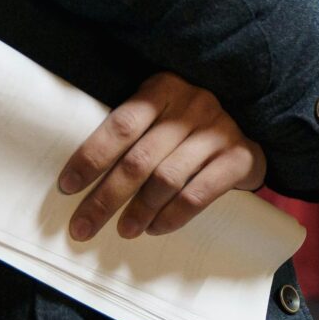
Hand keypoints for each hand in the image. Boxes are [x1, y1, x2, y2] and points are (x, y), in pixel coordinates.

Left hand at [58, 72, 266, 240]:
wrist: (250, 121)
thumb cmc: (187, 124)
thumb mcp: (160, 112)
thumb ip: (130, 131)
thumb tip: (78, 177)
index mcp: (163, 89)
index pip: (121, 126)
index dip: (91, 157)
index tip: (67, 187)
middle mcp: (193, 105)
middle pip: (140, 159)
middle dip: (106, 198)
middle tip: (83, 226)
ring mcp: (219, 130)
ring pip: (168, 179)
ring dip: (139, 211)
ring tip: (123, 231)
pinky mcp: (240, 156)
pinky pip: (199, 194)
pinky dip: (173, 216)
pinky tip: (155, 228)